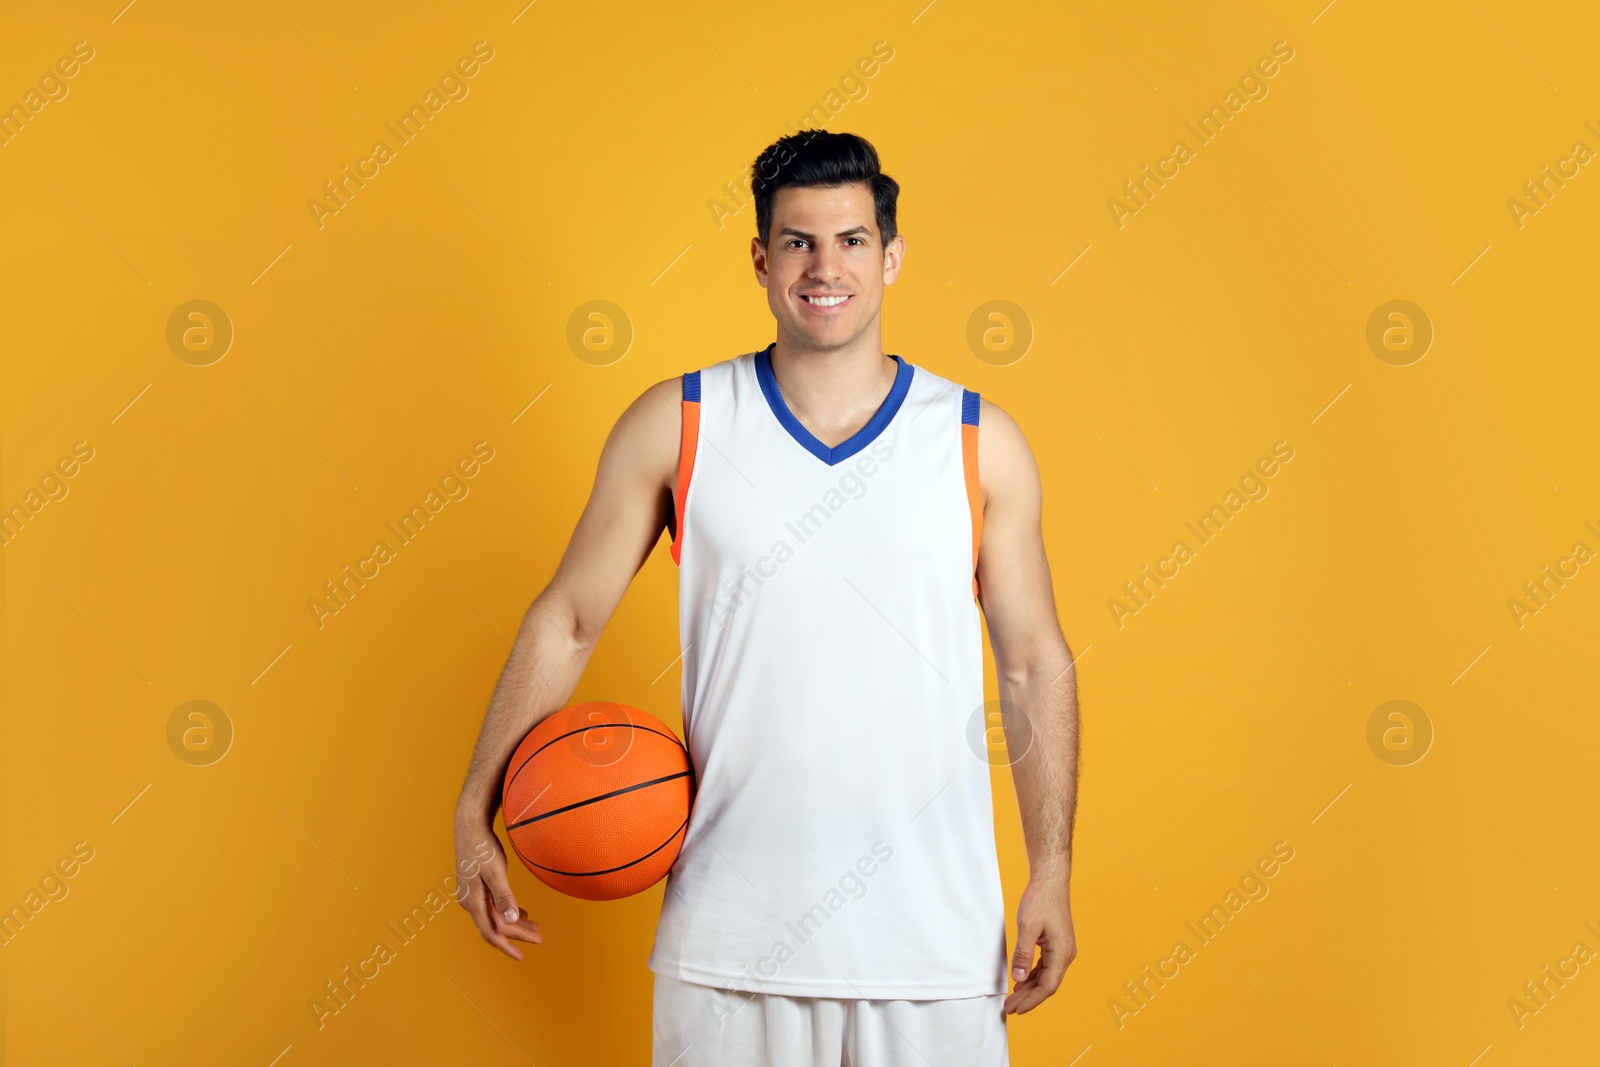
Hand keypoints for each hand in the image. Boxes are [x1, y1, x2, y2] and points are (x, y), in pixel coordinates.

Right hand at [453, 816, 542, 959]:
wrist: (469, 828)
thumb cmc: (482, 848)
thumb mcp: (496, 872)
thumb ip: (503, 896)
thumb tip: (511, 919)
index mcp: (473, 902)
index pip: (491, 932)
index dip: (507, 946)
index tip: (522, 955)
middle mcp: (469, 902)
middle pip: (495, 926)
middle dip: (517, 934)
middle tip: (539, 938)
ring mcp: (472, 896)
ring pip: (495, 917)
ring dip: (514, 923)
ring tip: (535, 926)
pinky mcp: (476, 888)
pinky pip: (493, 907)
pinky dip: (508, 912)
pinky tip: (522, 913)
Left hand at [1003, 873, 1075, 1015]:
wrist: (1050, 882)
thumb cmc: (1040, 900)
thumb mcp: (1027, 927)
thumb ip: (1023, 954)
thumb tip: (1018, 978)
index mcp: (1061, 954)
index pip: (1047, 986)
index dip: (1031, 1001)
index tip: (1016, 1010)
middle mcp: (1065, 955)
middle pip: (1047, 985)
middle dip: (1028, 998)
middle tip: (1009, 1008)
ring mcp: (1062, 950)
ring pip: (1046, 977)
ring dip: (1029, 989)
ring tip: (1012, 999)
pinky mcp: (1056, 945)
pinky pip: (1045, 967)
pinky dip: (1033, 976)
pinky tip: (1021, 981)